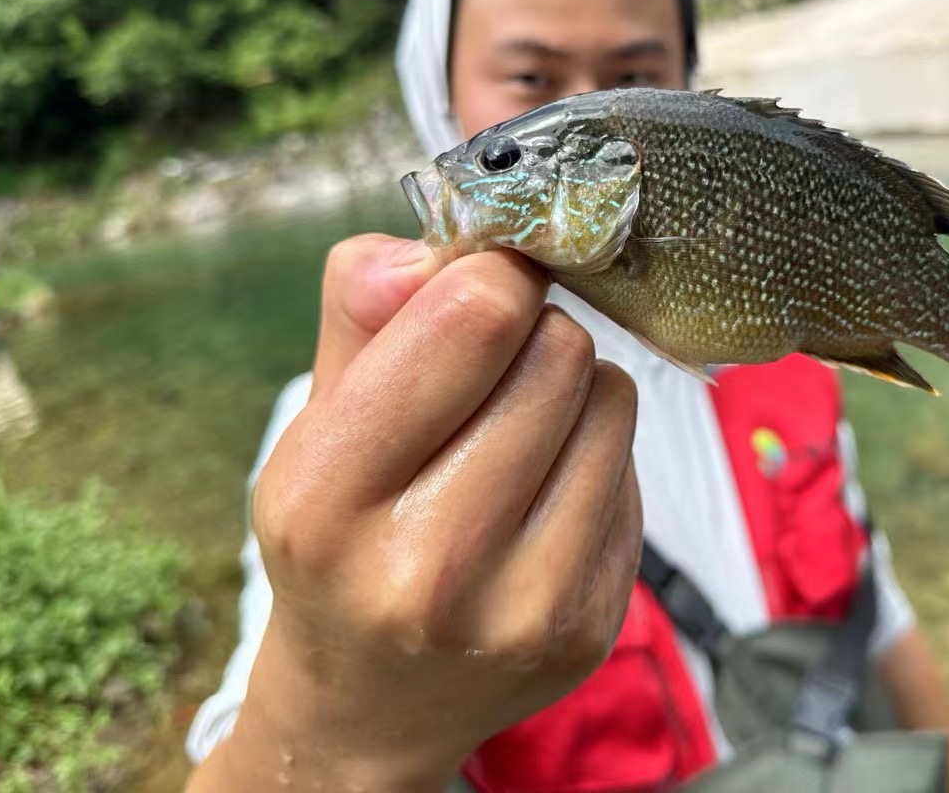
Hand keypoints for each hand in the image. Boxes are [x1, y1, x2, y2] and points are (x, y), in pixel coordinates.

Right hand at [190, 235, 642, 790]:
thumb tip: (433, 245)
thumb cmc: (341, 533)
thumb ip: (362, 307)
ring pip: (611, 398)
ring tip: (514, 434)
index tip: (478, 287)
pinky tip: (540, 491)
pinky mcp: (591, 623)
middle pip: (558, 351)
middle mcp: (428, 568)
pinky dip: (594, 452)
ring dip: (572, 390)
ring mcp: (524, 607)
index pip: (475, 318)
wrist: (369, 703)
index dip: (491, 276)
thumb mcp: (316, 414)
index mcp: (328, 497)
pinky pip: (632, 464)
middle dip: (530, 334)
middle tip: (490, 372)